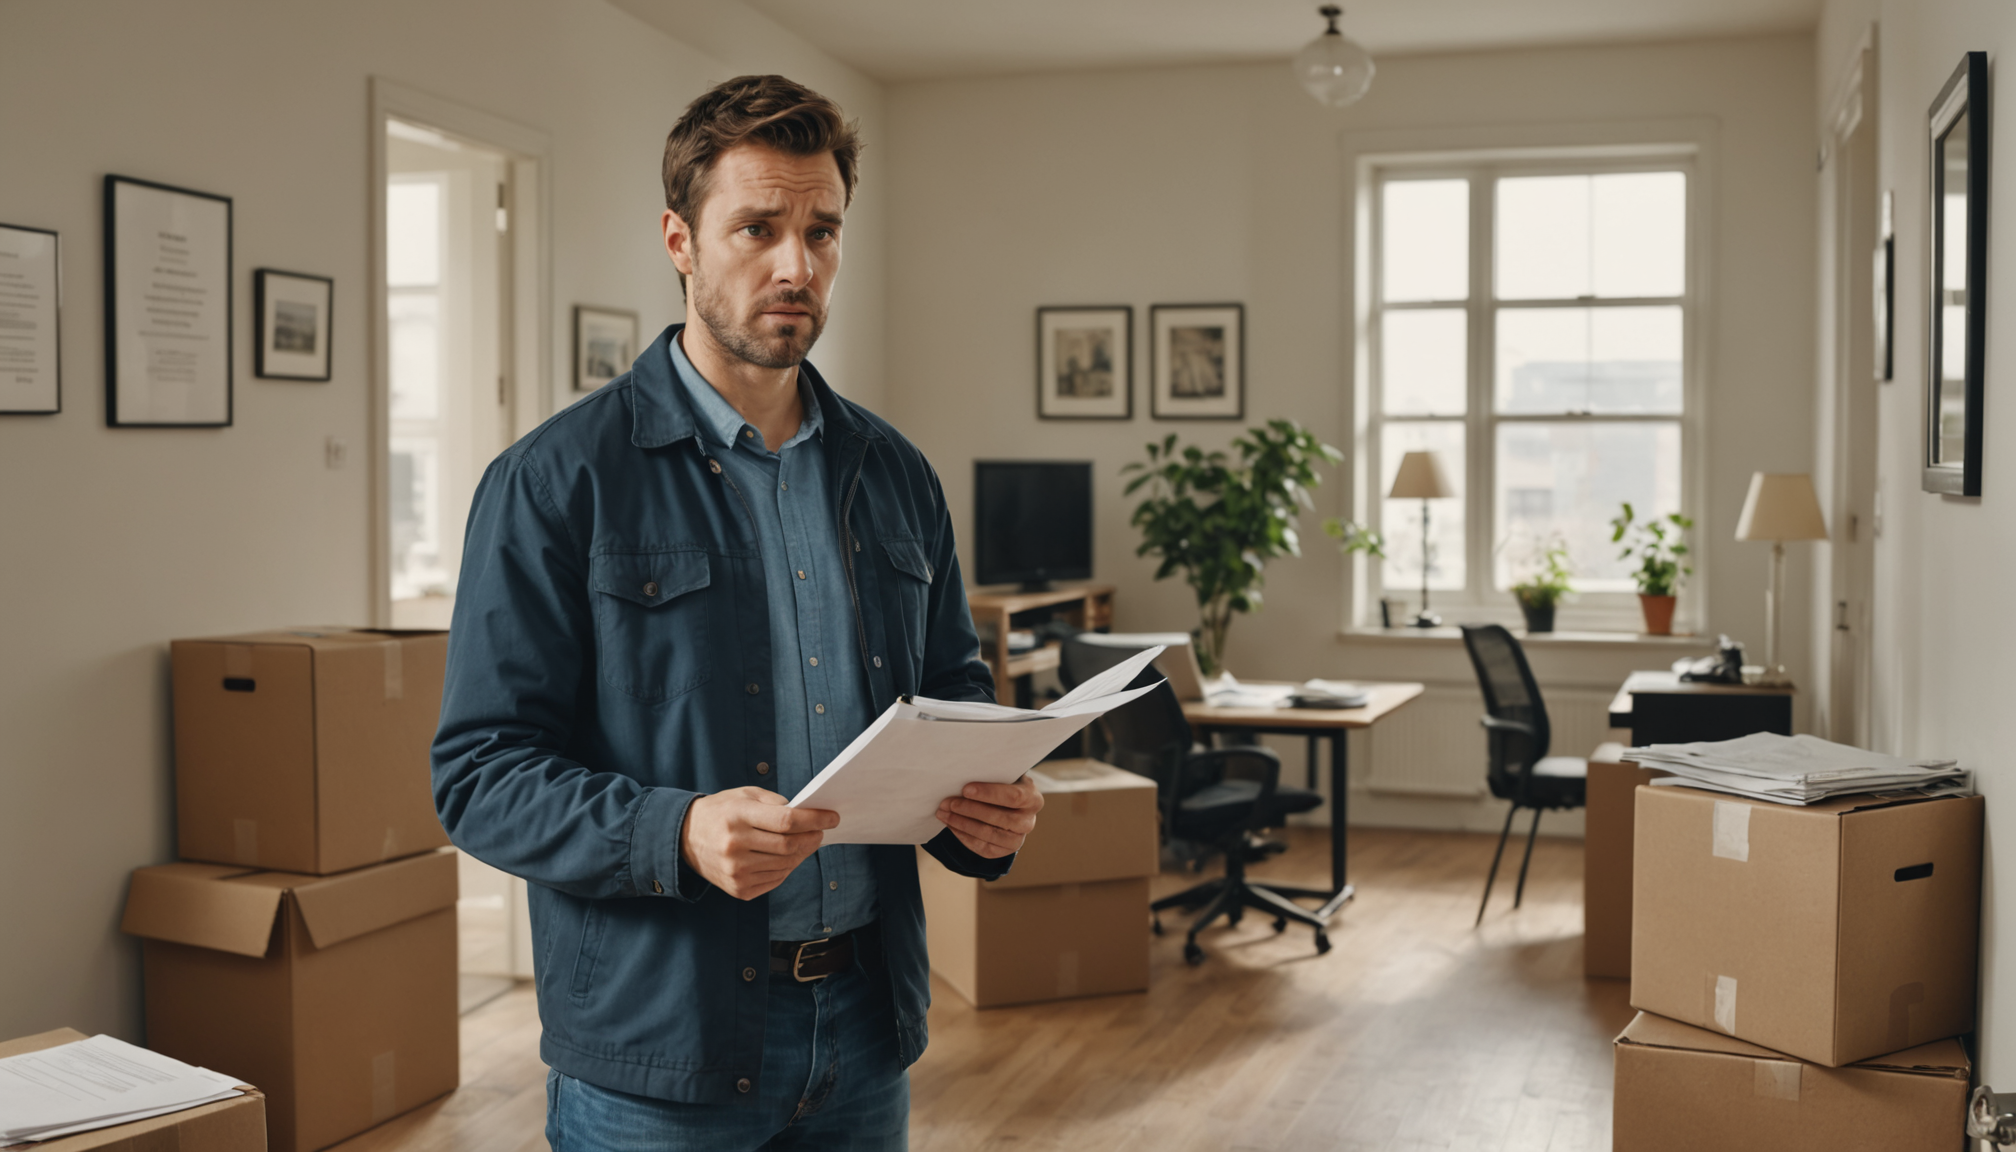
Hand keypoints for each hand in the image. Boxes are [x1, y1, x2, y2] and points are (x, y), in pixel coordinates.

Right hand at [680, 787, 836, 899]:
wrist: (685, 838)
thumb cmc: (721, 812)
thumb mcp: (745, 795)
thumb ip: (776, 803)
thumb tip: (808, 814)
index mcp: (738, 817)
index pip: (787, 821)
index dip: (814, 819)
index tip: (832, 817)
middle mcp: (735, 846)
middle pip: (789, 845)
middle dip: (813, 837)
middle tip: (821, 831)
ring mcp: (736, 871)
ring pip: (786, 865)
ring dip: (803, 854)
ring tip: (807, 842)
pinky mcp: (738, 889)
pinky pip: (776, 880)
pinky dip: (788, 868)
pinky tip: (788, 857)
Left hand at [936, 776, 1043, 858]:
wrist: (1008, 806)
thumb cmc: (1003, 785)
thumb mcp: (1004, 776)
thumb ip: (991, 775)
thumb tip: (964, 773)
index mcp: (1033, 799)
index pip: (1013, 797)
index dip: (989, 793)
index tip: (966, 789)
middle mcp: (1028, 822)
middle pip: (1000, 818)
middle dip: (970, 810)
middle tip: (947, 802)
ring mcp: (1017, 840)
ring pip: (988, 835)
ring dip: (962, 823)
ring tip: (943, 813)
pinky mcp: (1003, 851)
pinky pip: (982, 847)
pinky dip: (963, 836)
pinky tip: (950, 824)